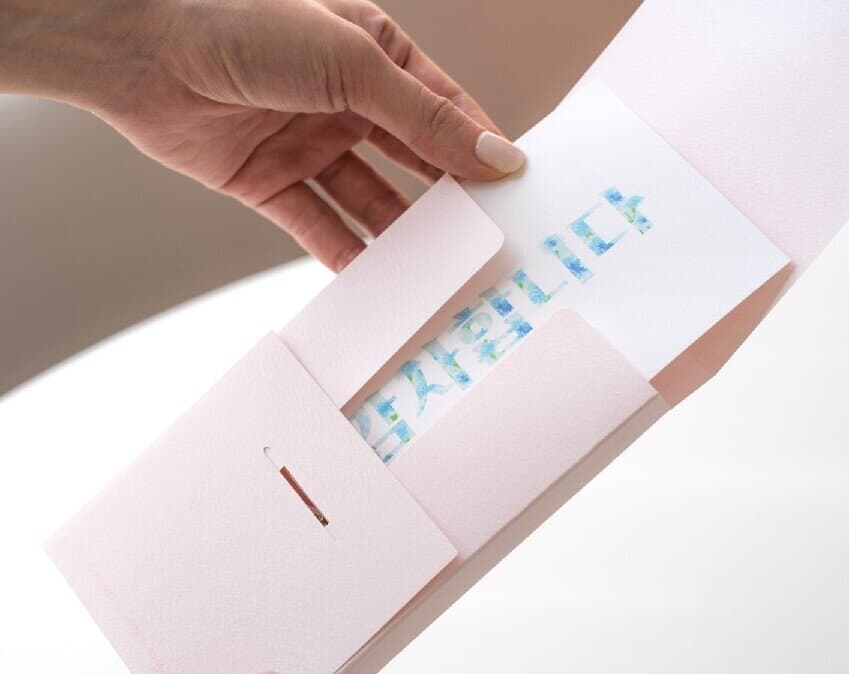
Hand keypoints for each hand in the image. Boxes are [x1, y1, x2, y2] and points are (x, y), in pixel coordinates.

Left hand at [0, 0, 524, 270]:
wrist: (139, 49)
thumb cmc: (244, 24)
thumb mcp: (351, 64)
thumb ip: (424, 117)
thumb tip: (496, 154)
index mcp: (373, 55)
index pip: (443, 110)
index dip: (480, 148)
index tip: (516, 189)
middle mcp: (344, 102)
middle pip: (412, 161)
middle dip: (448, 198)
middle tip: (484, 237)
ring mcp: (309, 145)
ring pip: (371, 201)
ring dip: (401, 235)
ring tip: (437, 270)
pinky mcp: (271, 183)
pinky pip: (320, 227)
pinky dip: (346, 255)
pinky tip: (376, 281)